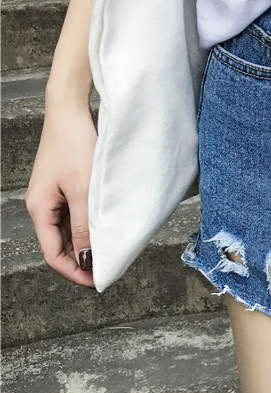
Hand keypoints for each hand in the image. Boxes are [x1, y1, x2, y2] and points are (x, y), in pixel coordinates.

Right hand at [25, 100, 97, 286]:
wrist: (71, 111)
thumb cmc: (75, 146)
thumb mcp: (83, 192)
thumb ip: (85, 228)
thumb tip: (86, 259)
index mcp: (39, 209)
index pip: (53, 253)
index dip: (74, 271)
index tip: (96, 281)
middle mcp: (42, 205)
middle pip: (60, 244)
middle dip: (81, 260)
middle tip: (106, 269)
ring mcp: (53, 195)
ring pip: (69, 231)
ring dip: (86, 243)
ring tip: (108, 251)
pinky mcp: (65, 186)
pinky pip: (74, 215)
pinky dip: (88, 226)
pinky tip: (104, 230)